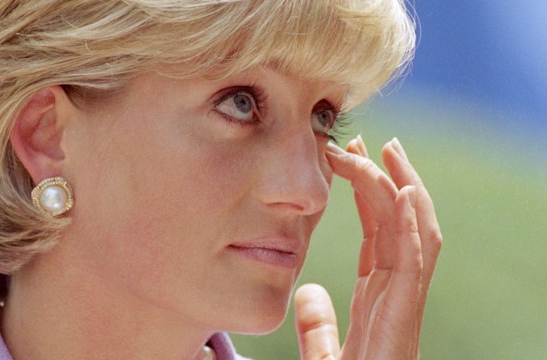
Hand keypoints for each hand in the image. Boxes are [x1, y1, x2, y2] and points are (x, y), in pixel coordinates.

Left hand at [294, 136, 441, 358]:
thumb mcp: (322, 352)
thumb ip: (317, 325)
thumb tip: (306, 293)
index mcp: (379, 299)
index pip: (380, 235)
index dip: (370, 196)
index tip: (351, 158)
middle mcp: (396, 296)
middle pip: (401, 226)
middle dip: (391, 180)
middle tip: (376, 140)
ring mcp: (404, 305)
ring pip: (415, 234)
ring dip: (403, 188)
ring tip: (389, 149)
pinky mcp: (403, 318)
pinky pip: (415, 262)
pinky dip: (410, 223)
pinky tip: (400, 190)